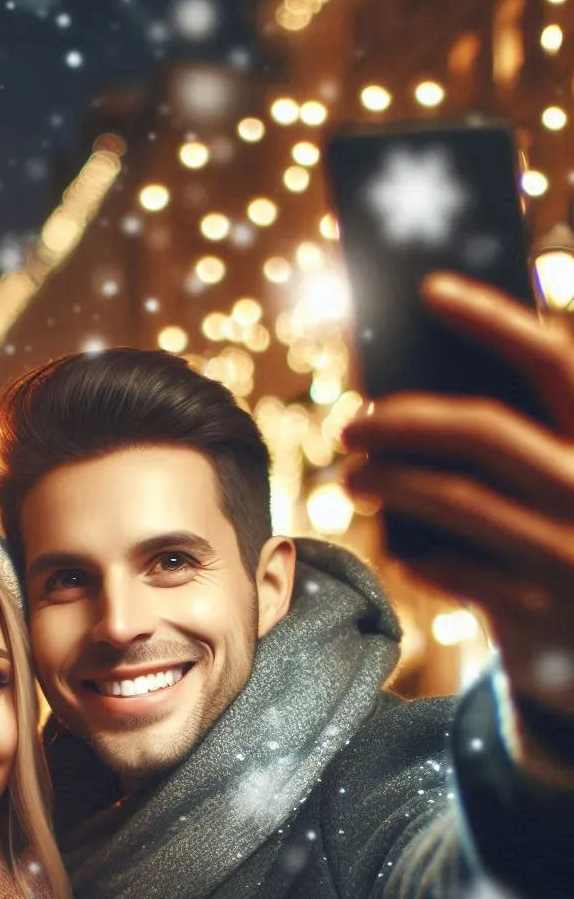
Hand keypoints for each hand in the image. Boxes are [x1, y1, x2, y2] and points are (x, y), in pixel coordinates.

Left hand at [341, 274, 573, 743]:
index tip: (429, 289)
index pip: (553, 359)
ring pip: (454, 499)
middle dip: (402, 420)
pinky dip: (413, 551)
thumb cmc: (573, 537)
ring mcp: (568, 552)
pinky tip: (394, 543)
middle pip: (483, 430)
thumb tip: (413, 389)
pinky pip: (451, 567)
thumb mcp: (566, 474)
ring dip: (388, 484)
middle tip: (347, 424)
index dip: (493, 318)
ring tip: (352, 477)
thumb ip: (523, 434)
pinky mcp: (537, 609)